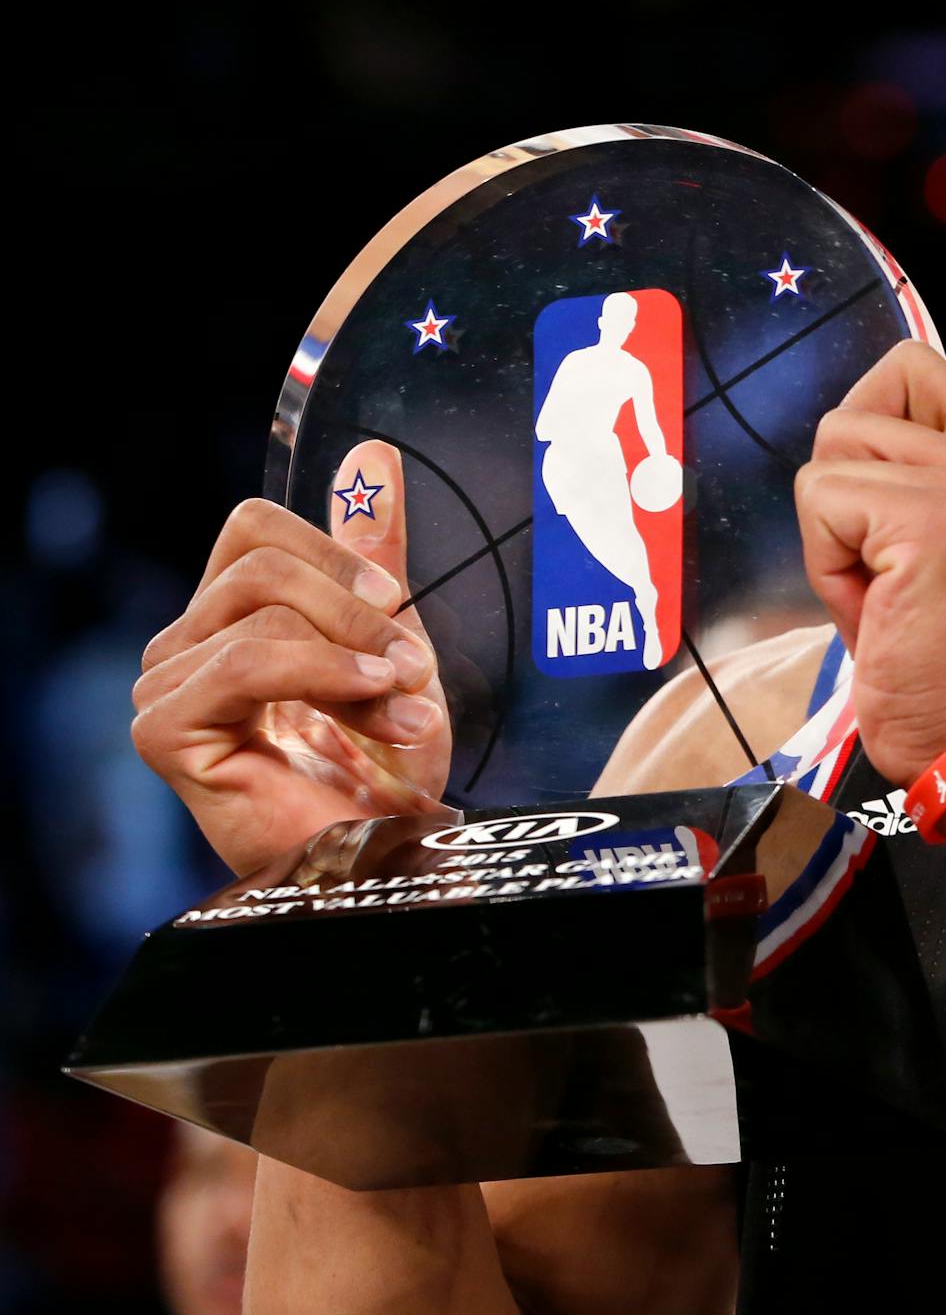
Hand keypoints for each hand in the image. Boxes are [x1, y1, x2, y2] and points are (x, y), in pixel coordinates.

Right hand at [132, 443, 451, 877]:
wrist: (389, 860)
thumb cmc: (387, 773)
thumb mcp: (395, 645)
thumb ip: (374, 553)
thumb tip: (372, 454)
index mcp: (233, 620)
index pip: (253, 528)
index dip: (331, 548)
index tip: (395, 599)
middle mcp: (187, 647)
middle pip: (260, 561)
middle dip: (356, 609)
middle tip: (413, 665)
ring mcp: (168, 687)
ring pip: (262, 608)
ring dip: (355, 657)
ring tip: (405, 707)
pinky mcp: (164, 730)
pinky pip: (247, 660)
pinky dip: (325, 675)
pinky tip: (377, 711)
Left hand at [794, 342, 945, 796]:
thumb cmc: (939, 661)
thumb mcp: (936, 544)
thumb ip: (908, 477)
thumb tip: (840, 433)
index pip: (907, 369)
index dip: (865, 433)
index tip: (884, 518)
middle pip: (851, 413)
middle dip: (840, 497)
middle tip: (883, 572)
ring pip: (831, 453)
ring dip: (832, 535)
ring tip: (883, 593)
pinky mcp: (932, 523)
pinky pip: (821, 499)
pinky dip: (827, 565)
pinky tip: (876, 610)